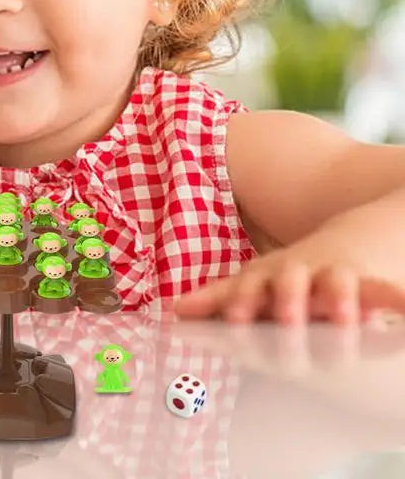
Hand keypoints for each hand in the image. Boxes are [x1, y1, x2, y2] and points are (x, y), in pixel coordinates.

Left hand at [174, 245, 404, 323]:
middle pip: (290, 283)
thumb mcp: (256, 280)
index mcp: (268, 276)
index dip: (242, 302)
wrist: (348, 237)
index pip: (250, 289)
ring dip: (337, 298)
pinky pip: (384, 290)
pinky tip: (403, 307)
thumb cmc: (291, 272)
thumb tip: (175, 311)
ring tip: (342, 315)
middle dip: (286, 299)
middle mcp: (298, 273)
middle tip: (284, 317)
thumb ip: (217, 298)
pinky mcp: (369, 281)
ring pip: (336, 283)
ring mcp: (333, 275)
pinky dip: (394, 298)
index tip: (232, 318)